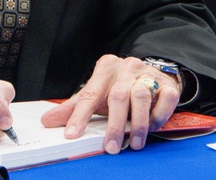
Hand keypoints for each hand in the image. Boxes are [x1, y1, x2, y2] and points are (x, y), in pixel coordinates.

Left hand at [40, 54, 181, 153]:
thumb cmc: (118, 87)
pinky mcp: (167, 83)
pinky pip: (165, 99)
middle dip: (114, 126)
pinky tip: (153, 127)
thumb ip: (74, 108)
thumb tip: (48, 121)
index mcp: (104, 69)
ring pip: (141, 96)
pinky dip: (159, 115)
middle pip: (118, 97)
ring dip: (138, 124)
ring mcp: (147, 73)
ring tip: (134, 142)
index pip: (89, 93)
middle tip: (111, 147)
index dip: (79, 116)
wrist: (150, 74)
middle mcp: (126, 68)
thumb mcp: (96, 94)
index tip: (72, 134)